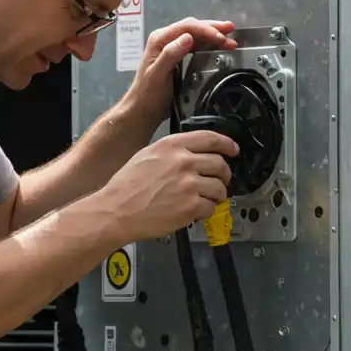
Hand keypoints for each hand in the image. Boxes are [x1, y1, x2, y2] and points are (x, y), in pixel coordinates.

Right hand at [97, 129, 240, 239]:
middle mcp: (184, 162)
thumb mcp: (147, 155)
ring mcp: (190, 184)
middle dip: (224, 174)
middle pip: (220, 164)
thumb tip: (193, 156)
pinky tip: (195, 211)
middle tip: (221, 181)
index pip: (210, 138)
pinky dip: (206, 211)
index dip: (227, 144)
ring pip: (219, 188)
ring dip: (217, 195)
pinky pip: (211, 207)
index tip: (234, 150)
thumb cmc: (127, 186)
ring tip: (206, 199)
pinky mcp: (191, 206)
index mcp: (173, 146)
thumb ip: (172, 152)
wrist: (117, 210)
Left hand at [125, 18, 237, 121]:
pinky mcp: (178, 57)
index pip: (186, 27)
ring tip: (231, 39)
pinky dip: (209, 45)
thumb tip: (188, 37)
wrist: (143, 110)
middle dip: (213, 28)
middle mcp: (166, 39)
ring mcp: (172, 48)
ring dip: (213, 35)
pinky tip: (219, 47)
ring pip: (196, 35)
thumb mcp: (158, 74)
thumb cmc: (149, 94)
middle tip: (232, 30)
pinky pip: (196, 46)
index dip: (206, 30)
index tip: (222, 38)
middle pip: (192, 27)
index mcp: (160, 39)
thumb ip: (171, 54)